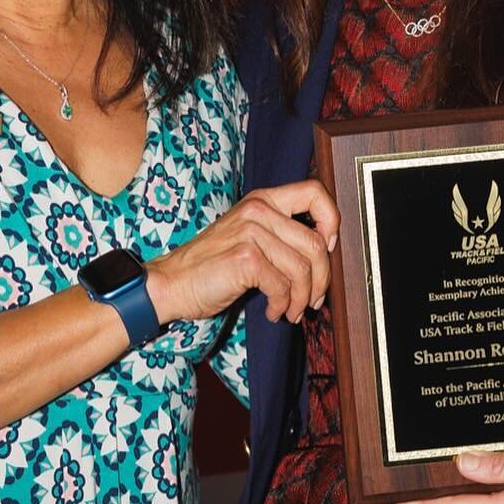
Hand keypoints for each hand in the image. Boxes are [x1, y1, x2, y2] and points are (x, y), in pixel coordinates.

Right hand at [145, 182, 338, 326]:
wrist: (172, 283)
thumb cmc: (210, 266)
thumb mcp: (248, 237)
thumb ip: (281, 236)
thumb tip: (323, 257)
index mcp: (262, 200)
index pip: (315, 192)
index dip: (331, 220)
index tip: (329, 247)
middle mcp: (258, 210)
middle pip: (316, 243)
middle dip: (321, 279)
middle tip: (313, 300)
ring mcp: (251, 232)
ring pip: (303, 269)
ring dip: (301, 299)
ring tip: (290, 310)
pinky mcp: (246, 258)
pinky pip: (283, 286)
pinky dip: (282, 305)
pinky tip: (273, 311)